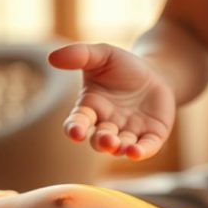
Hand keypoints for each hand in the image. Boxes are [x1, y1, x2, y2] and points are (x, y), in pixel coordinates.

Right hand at [49, 43, 175, 159]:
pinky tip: (136, 153)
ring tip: (118, 146)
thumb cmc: (123, 65)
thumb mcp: (102, 54)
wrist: (156, 72)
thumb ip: (79, 55)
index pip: (78, 122)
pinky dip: (140, 152)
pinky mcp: (151, 136)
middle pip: (99, 140)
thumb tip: (52, 58)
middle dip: (101, 141)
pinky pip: (145, 148)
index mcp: (91, 109)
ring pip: (120, 147)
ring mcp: (129, 133)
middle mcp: (107, 125)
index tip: (75, 132)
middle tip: (106, 139)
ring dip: (118, 148)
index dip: (75, 128)